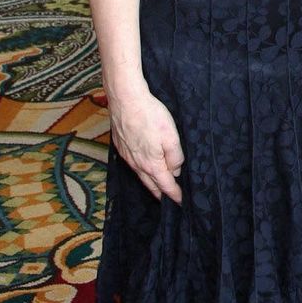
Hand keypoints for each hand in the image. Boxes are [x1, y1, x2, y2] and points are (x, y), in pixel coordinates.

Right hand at [108, 85, 184, 202]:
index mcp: (151, 164)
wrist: (125, 100)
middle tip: (169, 200)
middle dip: (161, 193)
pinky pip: (132, 164)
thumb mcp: (171, 136)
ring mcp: (127, 155)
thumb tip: (175, 171)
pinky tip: (143, 166)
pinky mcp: (121, 145)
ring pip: (140, 174)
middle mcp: (137, 164)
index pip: (166, 185)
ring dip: (150, 182)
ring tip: (157, 187)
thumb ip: (175, 157)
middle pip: (151, 184)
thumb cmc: (150, 116)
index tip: (181, 202)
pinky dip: (140, 170)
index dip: (174, 195)